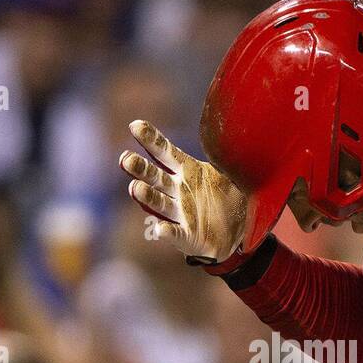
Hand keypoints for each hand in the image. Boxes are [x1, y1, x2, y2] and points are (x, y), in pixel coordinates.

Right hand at [118, 120, 246, 264]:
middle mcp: (178, 190)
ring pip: (160, 203)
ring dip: (147, 196)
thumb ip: (222, 155)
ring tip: (136, 188)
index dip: (150, 139)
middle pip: (155, 176)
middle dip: (140, 168)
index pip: (165, 151)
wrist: (236, 232)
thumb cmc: (227, 197)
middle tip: (126, 159)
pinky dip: (167, 231)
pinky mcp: (186, 236)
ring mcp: (180, 213)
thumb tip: (230, 129)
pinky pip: (175, 233)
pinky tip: (159, 228)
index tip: (135, 126)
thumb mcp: (228, 172)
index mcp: (187, 170)